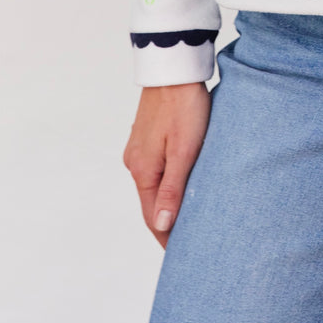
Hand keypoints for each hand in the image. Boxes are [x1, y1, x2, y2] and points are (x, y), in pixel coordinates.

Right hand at [123, 81, 211, 247]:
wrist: (174, 68)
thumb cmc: (184, 106)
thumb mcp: (184, 151)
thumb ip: (173, 190)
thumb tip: (161, 226)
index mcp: (142, 170)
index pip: (152, 216)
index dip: (166, 236)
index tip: (180, 253)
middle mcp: (135, 162)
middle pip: (151, 201)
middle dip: (166, 221)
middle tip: (188, 238)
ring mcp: (138, 147)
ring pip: (153, 183)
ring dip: (167, 200)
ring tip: (187, 214)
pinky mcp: (146, 135)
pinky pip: (155, 167)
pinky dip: (166, 180)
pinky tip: (180, 181)